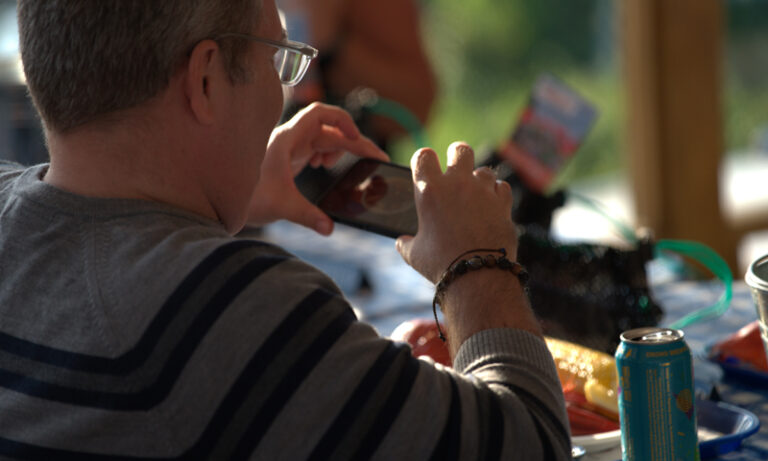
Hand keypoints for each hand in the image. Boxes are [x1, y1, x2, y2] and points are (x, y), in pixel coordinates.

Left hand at [248, 102, 387, 233]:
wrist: (219, 201)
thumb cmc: (245, 198)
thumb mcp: (281, 206)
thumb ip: (308, 216)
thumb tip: (329, 228)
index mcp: (286, 140)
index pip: (319, 114)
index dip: (342, 121)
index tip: (357, 139)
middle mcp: (288, 139)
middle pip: (329, 130)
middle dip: (352, 143)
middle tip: (375, 160)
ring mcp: (287, 148)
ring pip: (322, 139)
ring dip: (338, 149)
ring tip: (344, 166)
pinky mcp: (286, 159)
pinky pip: (313, 149)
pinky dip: (325, 154)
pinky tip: (324, 167)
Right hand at [396, 142, 517, 282]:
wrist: (478, 275)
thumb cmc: (441, 264)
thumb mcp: (414, 254)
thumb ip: (407, 242)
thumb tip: (402, 241)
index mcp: (429, 190)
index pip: (423, 155)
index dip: (423, 160)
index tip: (425, 169)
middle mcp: (457, 183)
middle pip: (460, 149)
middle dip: (457, 156)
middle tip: (455, 170)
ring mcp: (483, 190)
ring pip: (484, 170)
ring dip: (478, 180)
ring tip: (474, 196)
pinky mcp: (503, 203)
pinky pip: (501, 188)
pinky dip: (496, 195)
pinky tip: (491, 207)